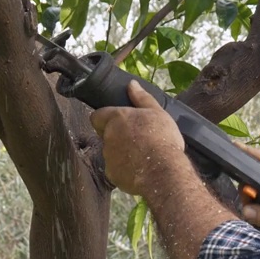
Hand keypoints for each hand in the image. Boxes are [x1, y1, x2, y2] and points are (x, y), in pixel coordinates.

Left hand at [91, 81, 188, 196]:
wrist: (162, 172)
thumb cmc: (162, 139)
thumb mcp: (157, 113)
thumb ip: (142, 98)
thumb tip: (132, 84)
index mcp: (117, 118)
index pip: (97, 115)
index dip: (105, 118)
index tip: (119, 122)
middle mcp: (108, 136)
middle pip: (106, 134)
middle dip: (117, 136)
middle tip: (137, 138)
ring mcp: (108, 156)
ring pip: (111, 152)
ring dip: (121, 152)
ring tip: (142, 155)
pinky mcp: (111, 174)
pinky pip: (116, 169)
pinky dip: (124, 169)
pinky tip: (140, 169)